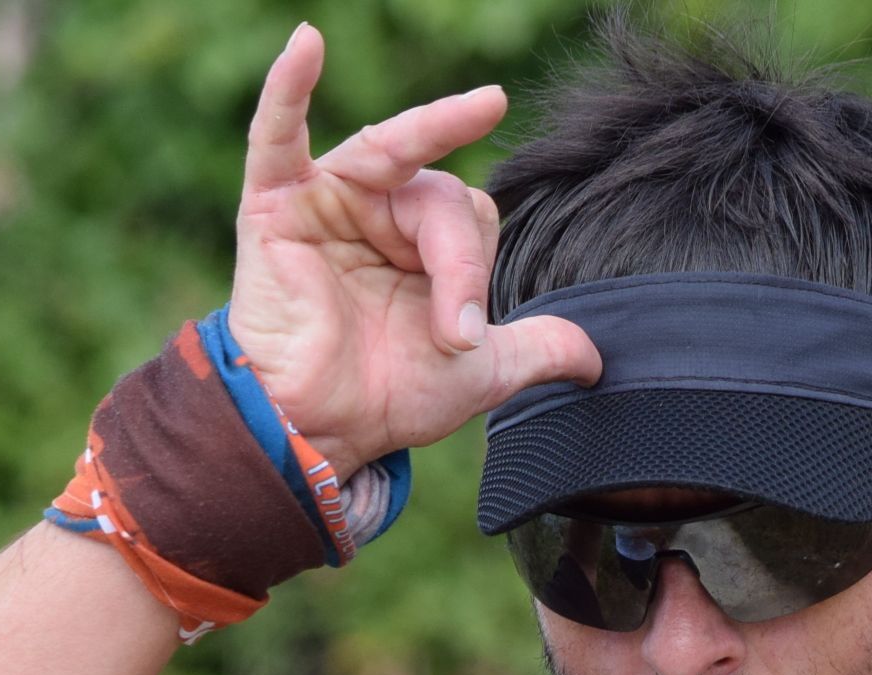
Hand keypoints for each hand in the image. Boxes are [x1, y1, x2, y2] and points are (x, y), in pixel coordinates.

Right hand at [228, 22, 600, 473]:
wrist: (318, 434)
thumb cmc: (386, 396)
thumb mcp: (480, 372)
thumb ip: (538, 350)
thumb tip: (596, 359)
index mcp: (422, 238)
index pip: (469, 216)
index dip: (475, 274)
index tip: (461, 340)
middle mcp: (378, 207)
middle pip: (438, 191)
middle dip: (457, 264)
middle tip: (452, 335)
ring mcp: (326, 199)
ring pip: (388, 167)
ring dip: (420, 228)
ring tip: (427, 269)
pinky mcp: (275, 205)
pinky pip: (277, 133)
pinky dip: (288, 87)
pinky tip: (305, 44)